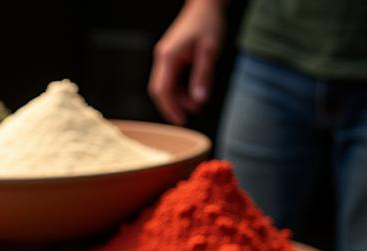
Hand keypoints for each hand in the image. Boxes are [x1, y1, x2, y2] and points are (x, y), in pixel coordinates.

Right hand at [148, 0, 225, 123]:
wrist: (205, 4)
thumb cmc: (207, 22)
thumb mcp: (209, 51)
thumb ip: (203, 76)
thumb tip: (199, 100)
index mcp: (168, 56)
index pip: (162, 90)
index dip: (170, 108)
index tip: (180, 120)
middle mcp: (162, 58)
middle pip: (159, 90)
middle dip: (172, 106)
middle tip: (186, 117)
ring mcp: (165, 57)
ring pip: (165, 86)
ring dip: (178, 98)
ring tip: (195, 104)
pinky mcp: (170, 57)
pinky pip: (170, 78)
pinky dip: (179, 89)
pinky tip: (191, 93)